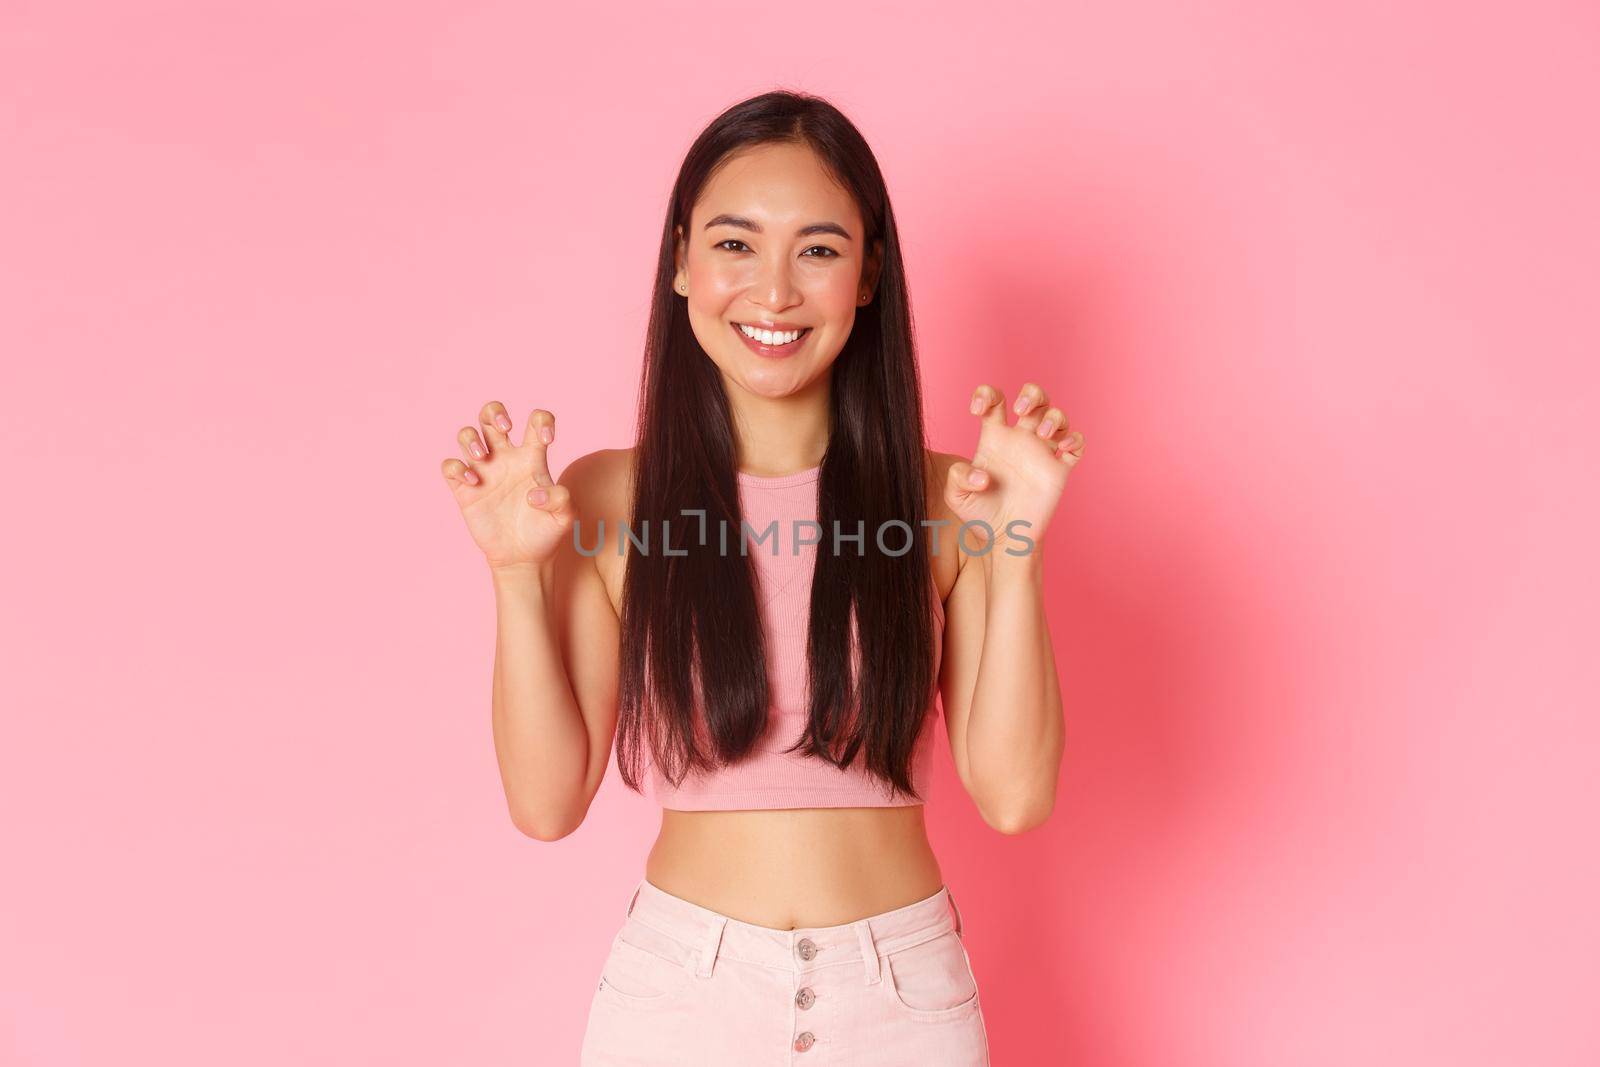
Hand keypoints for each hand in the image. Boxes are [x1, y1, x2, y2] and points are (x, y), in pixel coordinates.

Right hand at [440, 401, 572, 570]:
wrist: (524, 557)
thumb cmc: (546, 532)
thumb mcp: (564, 517)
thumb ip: (560, 499)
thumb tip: (533, 494)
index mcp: (532, 457)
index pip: (536, 420)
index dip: (541, 420)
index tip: (547, 439)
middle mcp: (505, 459)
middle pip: (491, 415)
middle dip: (495, 412)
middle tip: (505, 428)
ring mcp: (483, 472)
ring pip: (467, 434)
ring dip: (470, 437)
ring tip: (481, 456)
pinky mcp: (465, 490)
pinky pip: (450, 466)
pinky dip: (456, 467)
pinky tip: (473, 481)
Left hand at [945, 382, 1085, 555]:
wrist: (1005, 539)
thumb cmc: (980, 516)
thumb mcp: (957, 497)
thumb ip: (957, 478)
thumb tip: (981, 476)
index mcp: (994, 437)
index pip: (994, 400)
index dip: (986, 394)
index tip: (977, 409)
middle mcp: (1020, 439)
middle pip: (1033, 397)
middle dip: (1031, 394)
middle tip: (1020, 409)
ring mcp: (1041, 452)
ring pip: (1056, 415)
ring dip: (1052, 416)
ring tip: (1041, 434)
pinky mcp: (1059, 469)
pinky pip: (1077, 444)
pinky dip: (1074, 439)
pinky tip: (1061, 448)